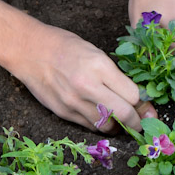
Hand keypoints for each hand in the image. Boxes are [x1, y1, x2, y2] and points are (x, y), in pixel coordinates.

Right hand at [7, 21, 157, 132]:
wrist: (30, 51)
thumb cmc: (66, 47)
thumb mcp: (96, 53)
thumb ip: (115, 76)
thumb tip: (137, 99)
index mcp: (99, 66)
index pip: (133, 95)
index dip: (142, 102)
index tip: (144, 105)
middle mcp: (87, 86)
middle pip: (124, 114)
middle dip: (137, 121)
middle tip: (141, 123)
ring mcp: (74, 102)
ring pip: (107, 126)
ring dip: (118, 126)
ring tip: (120, 120)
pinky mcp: (63, 113)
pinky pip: (89, 126)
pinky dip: (99, 125)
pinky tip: (102, 118)